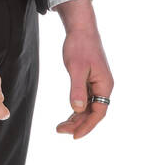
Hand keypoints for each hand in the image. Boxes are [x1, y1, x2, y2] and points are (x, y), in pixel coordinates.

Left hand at [54, 2, 112, 139]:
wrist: (81, 29)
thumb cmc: (80, 46)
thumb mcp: (76, 68)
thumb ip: (77, 89)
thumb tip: (78, 109)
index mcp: (104, 85)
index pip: (98, 112)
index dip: (87, 126)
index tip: (74, 136)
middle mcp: (103, 86)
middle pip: (94, 112)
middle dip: (79, 124)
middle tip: (61, 131)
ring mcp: (97, 83)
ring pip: (89, 107)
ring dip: (77, 117)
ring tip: (61, 126)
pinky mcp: (91, 80)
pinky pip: (86, 99)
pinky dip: (77, 108)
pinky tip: (69, 114)